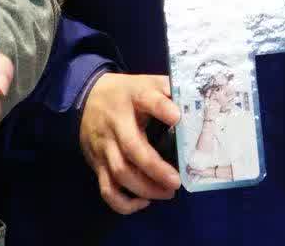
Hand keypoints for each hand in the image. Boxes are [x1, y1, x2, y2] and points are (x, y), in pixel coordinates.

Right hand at [79, 72, 180, 213]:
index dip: (162, 108)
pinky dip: (124, 202)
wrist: (87, 98)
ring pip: (120, 173)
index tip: (178, 117)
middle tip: (176, 181)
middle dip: (155, 169)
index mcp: (133, 97)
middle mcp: (116, 123)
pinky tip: (143, 201)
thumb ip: (170, 90)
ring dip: (145, 188)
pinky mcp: (97, 164)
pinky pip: (106, 189)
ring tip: (167, 193)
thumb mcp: (147, 82)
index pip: (147, 99)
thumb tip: (198, 102)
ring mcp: (104, 146)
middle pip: (132, 148)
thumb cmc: (127, 93)